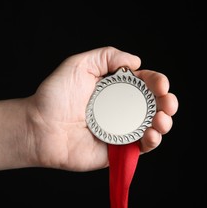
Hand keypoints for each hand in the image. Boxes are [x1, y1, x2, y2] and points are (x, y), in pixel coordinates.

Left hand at [25, 46, 178, 171]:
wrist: (38, 126)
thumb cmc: (54, 96)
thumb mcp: (79, 65)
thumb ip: (106, 57)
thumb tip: (137, 62)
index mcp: (114, 89)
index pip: (143, 83)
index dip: (156, 82)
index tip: (161, 83)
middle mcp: (120, 110)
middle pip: (152, 105)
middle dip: (167, 102)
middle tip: (168, 102)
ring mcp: (119, 130)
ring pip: (151, 127)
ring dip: (164, 122)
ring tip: (162, 118)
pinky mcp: (115, 150)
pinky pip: (139, 148)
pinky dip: (152, 142)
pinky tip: (152, 134)